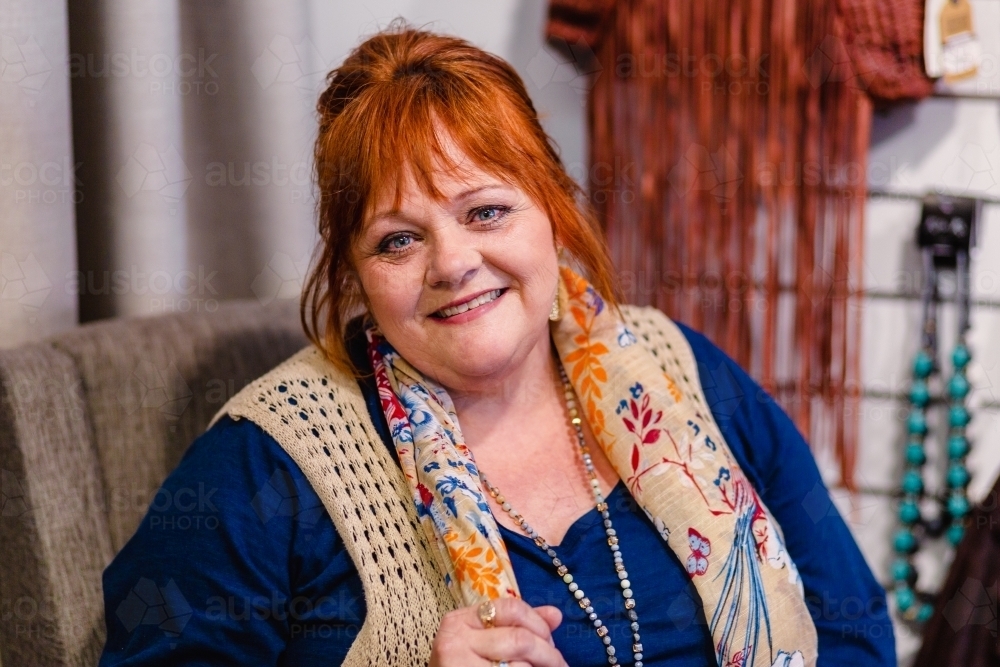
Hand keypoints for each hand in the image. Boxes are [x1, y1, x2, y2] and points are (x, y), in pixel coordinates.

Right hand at [429, 598, 567, 666]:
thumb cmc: (465, 666)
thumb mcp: (485, 643)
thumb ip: (518, 626)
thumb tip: (555, 614)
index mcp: (461, 620)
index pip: (511, 608)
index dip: (538, 624)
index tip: (550, 640)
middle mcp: (455, 639)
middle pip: (520, 639)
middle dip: (547, 653)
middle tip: (559, 664)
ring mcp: (459, 663)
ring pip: (520, 666)